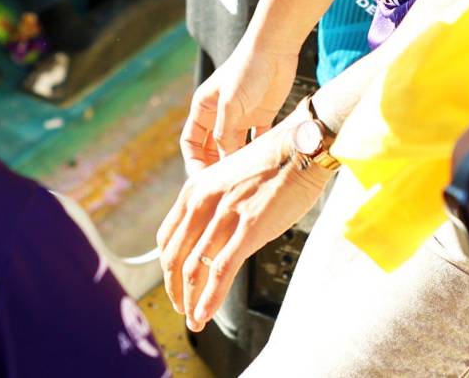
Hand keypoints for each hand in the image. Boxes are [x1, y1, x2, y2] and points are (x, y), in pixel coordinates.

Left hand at [156, 122, 328, 330]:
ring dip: (191, 300)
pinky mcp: (249, 227)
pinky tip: (206, 313)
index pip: (167, 238)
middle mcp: (203, 201)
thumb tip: (208, 238)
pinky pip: (221, 270)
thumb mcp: (227, 180)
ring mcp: (225, 214)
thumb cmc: (272, 166)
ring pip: (194, 268)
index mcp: (194, 189)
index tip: (174, 285)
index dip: (167, 268)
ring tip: (195, 318)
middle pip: (175, 257)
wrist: (300, 149)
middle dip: (175, 290)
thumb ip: (213, 205)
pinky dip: (210, 297)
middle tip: (183, 309)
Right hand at [181, 38, 297, 168]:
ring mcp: (241, 115)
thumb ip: (225, 134)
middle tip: (222, 187)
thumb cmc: (247, 69)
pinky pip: (255, 140)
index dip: (194, 162)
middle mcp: (220, 114)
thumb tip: (224, 162)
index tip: (202, 180)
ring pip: (233, 147)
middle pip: (211, 149)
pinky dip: (256, 153)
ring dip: (235, 163)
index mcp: (204, 107)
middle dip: (214, 167)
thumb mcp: (230, 104)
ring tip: (242, 181)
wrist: (275, 48)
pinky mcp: (261, 115)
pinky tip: (261, 166)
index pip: (191, 142)